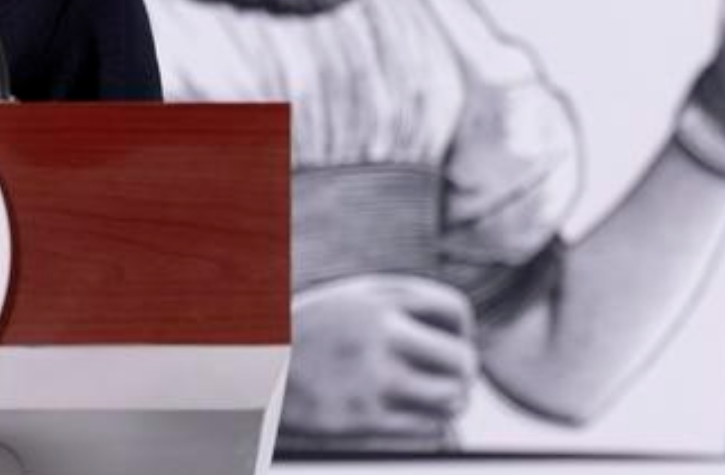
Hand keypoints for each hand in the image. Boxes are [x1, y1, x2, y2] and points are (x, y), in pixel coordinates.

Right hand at [281, 275, 478, 438]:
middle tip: (450, 377)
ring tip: (434, 397)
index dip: (461, 330)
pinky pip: (429, 426)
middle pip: (463, 359)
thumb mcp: (352, 299)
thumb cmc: (315, 333)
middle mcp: (380, 333)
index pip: (455, 310)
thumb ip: (403, 304)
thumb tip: (463, 333)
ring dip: (450, 400)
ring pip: (452, 397)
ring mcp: (373, 377)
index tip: (448, 341)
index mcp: (378, 298)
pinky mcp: (365, 417)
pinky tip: (411, 413)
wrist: (261, 368)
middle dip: (462, 371)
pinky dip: (429, 422)